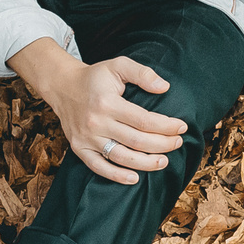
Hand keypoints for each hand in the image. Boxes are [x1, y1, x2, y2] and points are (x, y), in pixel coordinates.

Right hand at [14, 42, 189, 186]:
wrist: (62, 86)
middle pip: (136, 141)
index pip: (144, 120)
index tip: (181, 127)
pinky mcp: (79, 148)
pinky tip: (134, 178)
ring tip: (164, 161)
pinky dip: (116, 176)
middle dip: (162, 144)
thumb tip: (165, 87)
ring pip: (121, 157)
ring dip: (146, 163)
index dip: (166, 126)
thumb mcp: (118, 65)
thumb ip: (143, 73)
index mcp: (107, 102)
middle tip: (177, 142)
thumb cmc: (95, 77)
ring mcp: (87, 138)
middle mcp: (96, 122)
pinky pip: (98, 167)